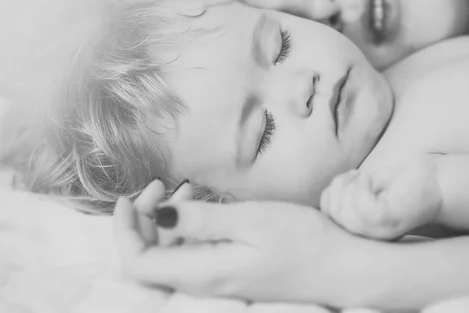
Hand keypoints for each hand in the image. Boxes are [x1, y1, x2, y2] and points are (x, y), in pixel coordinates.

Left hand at [114, 181, 356, 305]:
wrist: (344, 269)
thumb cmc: (304, 242)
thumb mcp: (251, 221)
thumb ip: (201, 221)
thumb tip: (157, 216)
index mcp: (203, 272)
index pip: (137, 263)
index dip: (124, 229)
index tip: (131, 196)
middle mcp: (204, 283)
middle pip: (150, 260)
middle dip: (143, 220)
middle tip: (160, 185)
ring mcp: (219, 281)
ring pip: (171, 257)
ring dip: (166, 223)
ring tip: (184, 191)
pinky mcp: (232, 274)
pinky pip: (193, 256)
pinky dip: (188, 230)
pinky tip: (204, 209)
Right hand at [320, 156, 442, 239]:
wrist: (439, 183)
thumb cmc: (404, 183)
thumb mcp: (370, 190)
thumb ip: (347, 198)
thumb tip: (325, 198)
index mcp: (363, 231)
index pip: (327, 218)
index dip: (329, 195)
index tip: (348, 178)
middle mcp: (370, 237)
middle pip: (332, 214)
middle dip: (337, 187)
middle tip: (355, 175)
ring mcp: (380, 231)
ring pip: (344, 211)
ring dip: (350, 185)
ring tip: (365, 177)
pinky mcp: (391, 221)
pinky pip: (362, 206)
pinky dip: (362, 185)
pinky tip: (372, 179)